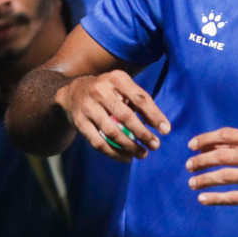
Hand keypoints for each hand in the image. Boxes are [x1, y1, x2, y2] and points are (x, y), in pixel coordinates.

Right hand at [55, 70, 169, 161]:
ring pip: (112, 132)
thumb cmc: (108, 92)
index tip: (166, 130)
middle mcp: (100, 90)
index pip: (140, 98)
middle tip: (155, 145)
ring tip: (142, 154)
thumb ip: (140, 102)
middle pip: (125, 116)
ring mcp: (88, 107)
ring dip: (130, 146)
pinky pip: (98, 142)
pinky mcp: (79, 122)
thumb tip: (161, 125)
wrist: (71, 92)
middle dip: (143, 133)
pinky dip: (114, 153)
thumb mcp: (122, 87)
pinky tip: (126, 158)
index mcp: (116, 79)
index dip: (155, 115)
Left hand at [186, 127, 237, 212]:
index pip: (227, 135)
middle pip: (223, 156)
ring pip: (226, 177)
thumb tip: (207, 146)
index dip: (206, 139)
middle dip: (201, 161)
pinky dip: (216, 199)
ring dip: (205, 180)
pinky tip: (203, 199)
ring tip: (192, 183)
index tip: (191, 146)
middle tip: (188, 166)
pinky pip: (235, 197)